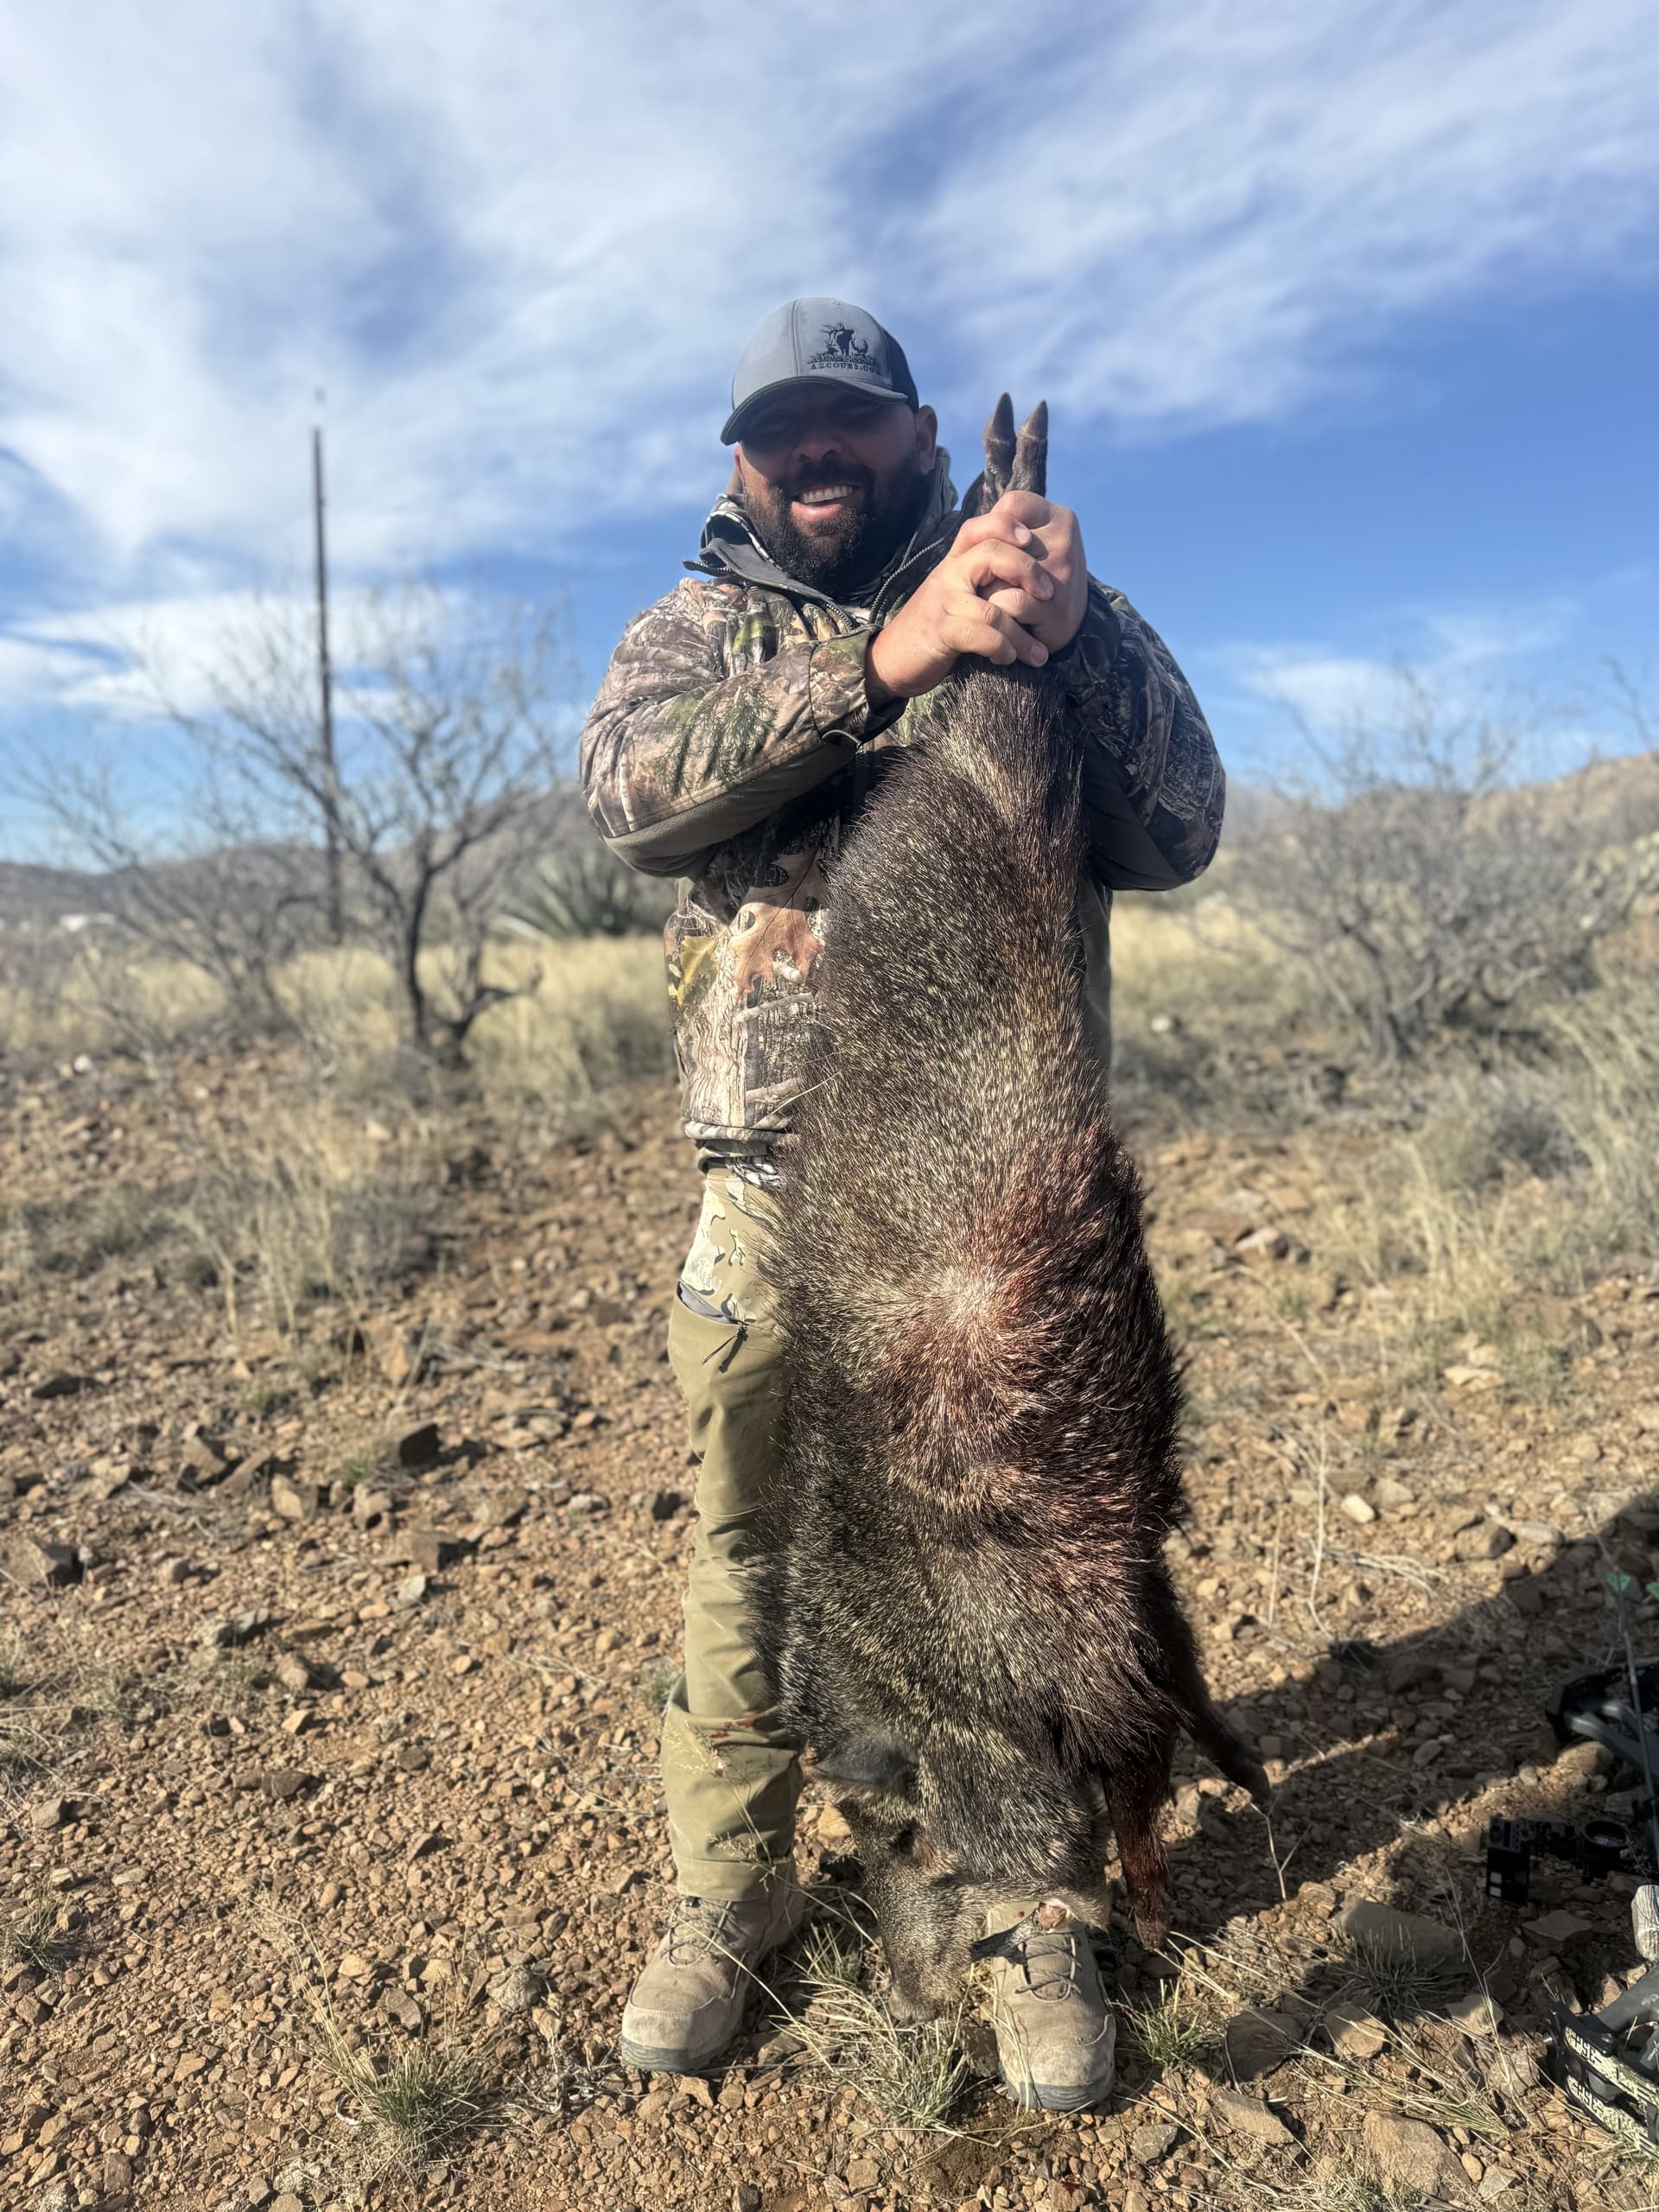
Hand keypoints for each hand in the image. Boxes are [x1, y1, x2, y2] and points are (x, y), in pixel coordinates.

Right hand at [865, 491, 1087, 704]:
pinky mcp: (940, 632)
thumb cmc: (934, 627)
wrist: (892, 657)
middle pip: (991, 552)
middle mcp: (948, 575)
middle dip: (1028, 570)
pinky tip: (1009, 658)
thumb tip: (1025, 576)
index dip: (1007, 524)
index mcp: (954, 562)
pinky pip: (980, 634)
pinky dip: (1001, 647)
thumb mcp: (958, 594)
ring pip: (993, 607)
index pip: (979, 527)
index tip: (1031, 539)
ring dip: (1022, 634)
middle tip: (1049, 593)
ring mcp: (943, 602)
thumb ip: (983, 579)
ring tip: (1039, 653)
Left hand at [977, 490, 1087, 654]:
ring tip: (997, 599)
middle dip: (988, 563)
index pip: (1011, 505)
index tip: (1001, 549)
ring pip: (999, 572)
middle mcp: (1065, 541)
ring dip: (988, 589)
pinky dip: (998, 611)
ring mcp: (1061, 575)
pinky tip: (1005, 617)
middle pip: (1000, 540)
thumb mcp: (1032, 543)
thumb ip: (1005, 528)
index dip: (995, 528)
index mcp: (1061, 518)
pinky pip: (1008, 602)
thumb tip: (974, 540)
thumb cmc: (1040, 578)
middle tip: (998, 580)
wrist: (1073, 624)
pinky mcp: (1053, 609)